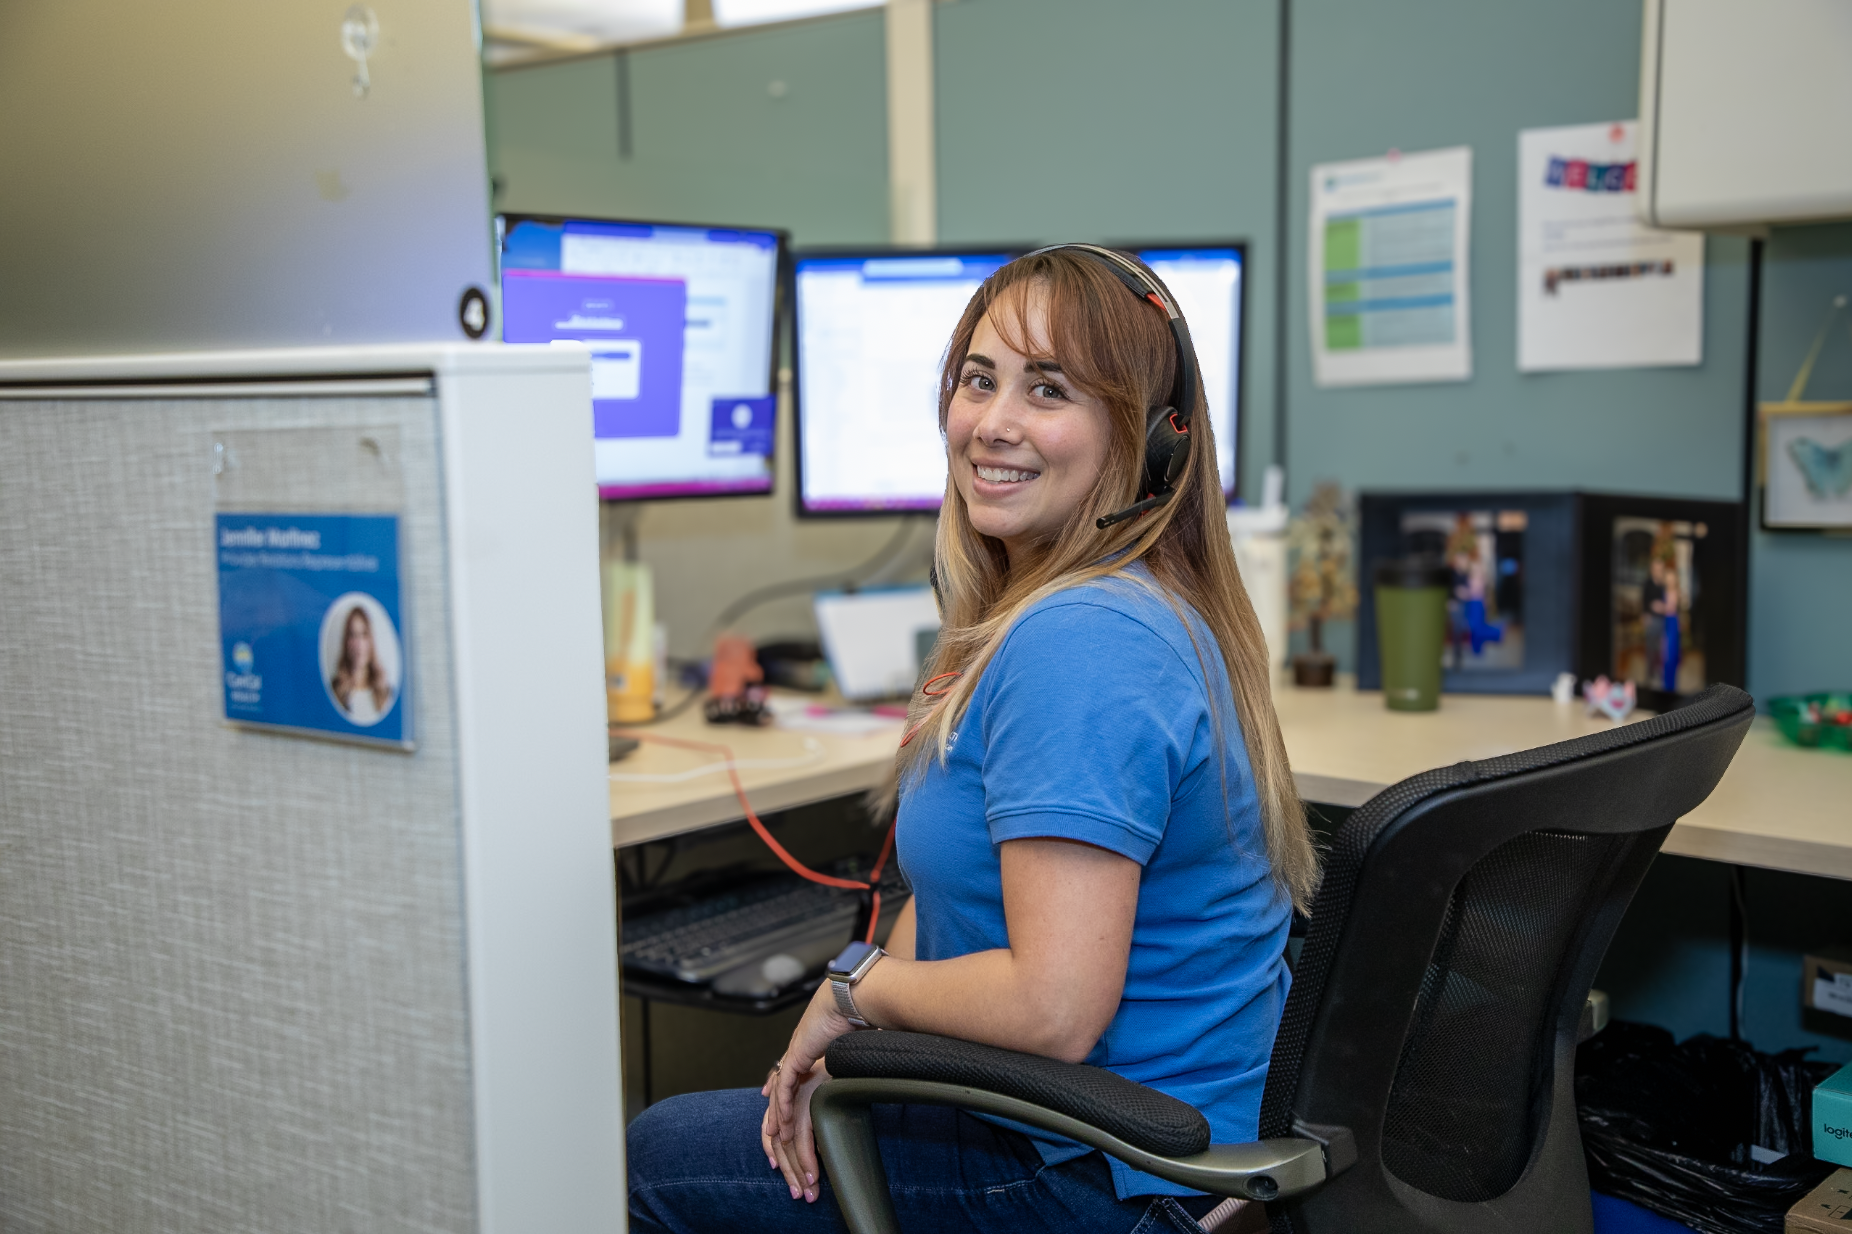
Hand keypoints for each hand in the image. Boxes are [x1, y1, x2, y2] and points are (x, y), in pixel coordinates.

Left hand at [760, 982, 858, 1200]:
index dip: (786, 1085)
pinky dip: (783, 1106)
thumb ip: (857, 1050)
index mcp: (814, 1040)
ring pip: (781, 1089)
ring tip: (779, 1136)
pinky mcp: (796, 1055)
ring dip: (779, 1114)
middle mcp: (801, 1046)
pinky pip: (785, 1086)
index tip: (781, 1099)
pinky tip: (784, 1123)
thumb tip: (874, 1055)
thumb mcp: (858, 1037)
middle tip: (776, 1130)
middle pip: (783, 1083)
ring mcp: (796, 1050)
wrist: (852, 996)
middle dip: (779, 1108)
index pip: (794, 1068)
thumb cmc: (860, 1009)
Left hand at [760, 1059, 828, 1201]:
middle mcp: (783, 1094)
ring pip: (789, 1143)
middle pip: (779, 1144)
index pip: (771, 1130)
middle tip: (801, 1195)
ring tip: (810, 1189)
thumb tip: (804, 1128)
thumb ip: (807, 1103)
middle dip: (790, 1172)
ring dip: (799, 1169)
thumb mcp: (818, 1081)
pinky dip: (807, 1155)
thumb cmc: (830, 1054)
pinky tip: (812, 1170)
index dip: (774, 1154)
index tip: (784, 1173)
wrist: (835, 1029)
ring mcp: (792, 1095)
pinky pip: (802, 1132)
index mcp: (785, 1091)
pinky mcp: (804, 1099)